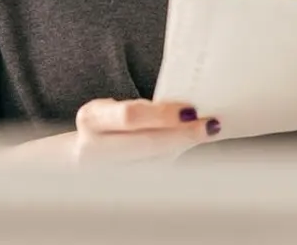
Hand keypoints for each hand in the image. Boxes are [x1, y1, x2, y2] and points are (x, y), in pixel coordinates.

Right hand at [8, 99, 219, 162]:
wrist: (87, 154)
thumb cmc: (112, 123)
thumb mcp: (117, 107)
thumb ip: (145, 109)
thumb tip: (188, 109)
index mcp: (91, 118)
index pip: (130, 116)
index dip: (162, 114)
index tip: (190, 109)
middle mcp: (93, 149)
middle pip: (146, 143)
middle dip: (182, 134)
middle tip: (209, 125)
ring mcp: (105, 174)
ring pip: (155, 164)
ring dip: (183, 147)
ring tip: (204, 132)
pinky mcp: (120, 189)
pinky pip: (156, 175)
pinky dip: (176, 160)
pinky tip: (188, 147)